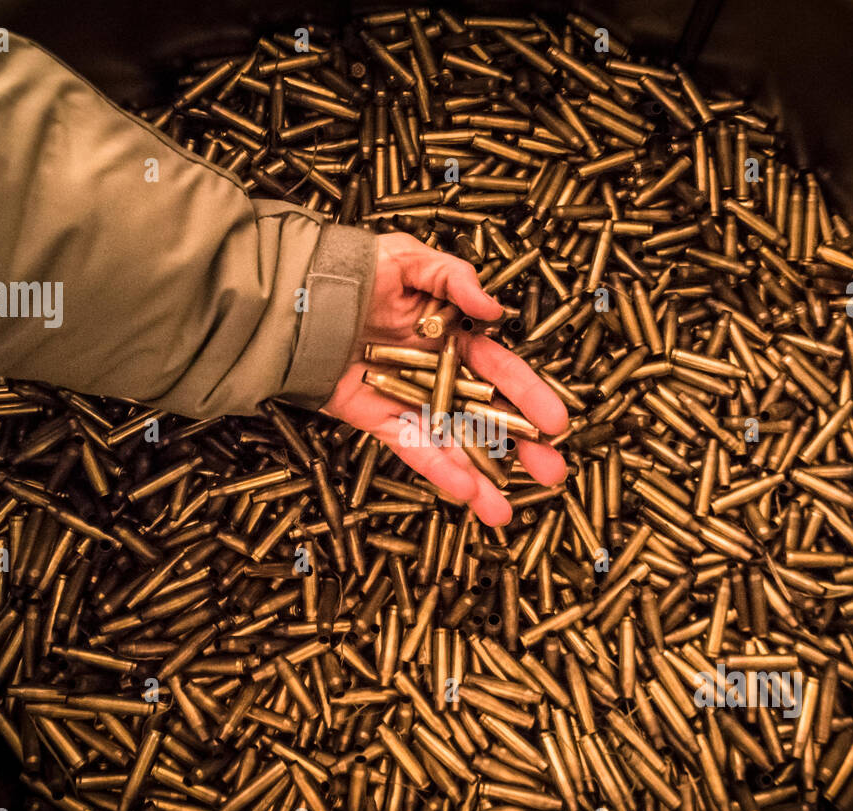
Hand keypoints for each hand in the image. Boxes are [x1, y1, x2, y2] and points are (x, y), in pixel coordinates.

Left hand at [323, 232, 568, 525]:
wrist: (295, 294)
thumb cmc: (353, 268)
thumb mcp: (409, 258)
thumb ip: (453, 278)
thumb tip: (492, 307)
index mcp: (453, 336)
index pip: (500, 371)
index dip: (530, 396)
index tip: (557, 423)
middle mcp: (437, 373)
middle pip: (487, 415)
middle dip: (520, 448)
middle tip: (551, 474)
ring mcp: (409, 399)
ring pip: (452, 442)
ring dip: (480, 476)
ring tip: (503, 510)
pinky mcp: (377, 418)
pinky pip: (411, 447)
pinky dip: (437, 470)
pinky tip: (465, 493)